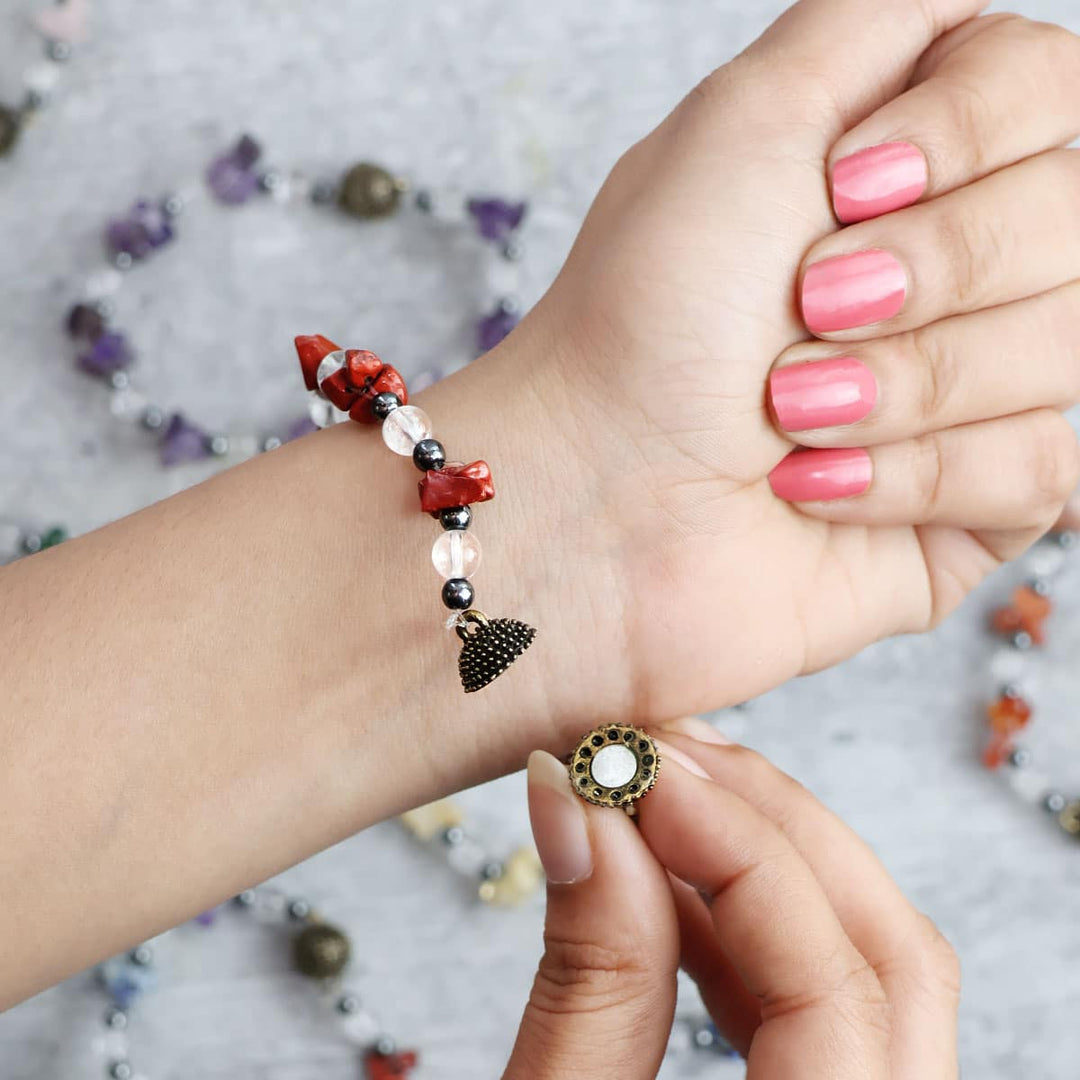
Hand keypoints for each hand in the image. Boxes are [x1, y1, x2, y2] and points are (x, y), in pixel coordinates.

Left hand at [493, 0, 1079, 720]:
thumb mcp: (744, 121)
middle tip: (802, 311)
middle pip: (1067, 217)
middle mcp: (950, 270)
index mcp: (903, 170)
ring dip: (903, 384)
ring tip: (786, 413)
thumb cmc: (646, 319)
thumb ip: (871, 24)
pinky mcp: (972, 503)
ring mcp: (970, 389)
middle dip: (923, 273)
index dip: (966, 132)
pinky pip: (1038, 466)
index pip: (1044, 87)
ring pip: (1064, 345)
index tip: (842, 186)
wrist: (597, 496)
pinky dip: (912, 478)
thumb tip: (964, 1)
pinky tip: (813, 487)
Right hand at [508, 718, 959, 1078]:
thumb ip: (586, 982)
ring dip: (753, 861)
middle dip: (767, 828)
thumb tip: (581, 808)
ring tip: (651, 798)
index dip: (735, 853)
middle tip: (658, 761)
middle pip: (887, 950)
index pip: (834, 982)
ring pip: (864, 959)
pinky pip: (819, 993)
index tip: (637, 773)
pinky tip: (665, 877)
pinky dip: (742, 923)